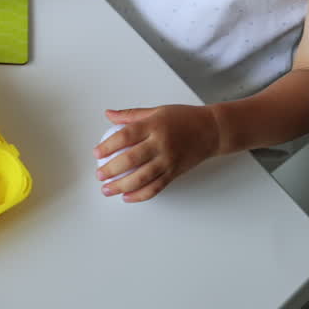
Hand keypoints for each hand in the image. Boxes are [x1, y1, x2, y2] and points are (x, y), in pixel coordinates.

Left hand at [93, 105, 220, 202]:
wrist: (212, 131)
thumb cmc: (183, 118)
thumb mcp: (157, 111)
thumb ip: (131, 115)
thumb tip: (108, 114)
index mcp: (154, 125)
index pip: (125, 136)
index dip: (108, 146)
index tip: (96, 153)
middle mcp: (161, 143)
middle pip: (131, 159)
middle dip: (111, 170)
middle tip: (99, 175)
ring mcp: (169, 160)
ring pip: (142, 178)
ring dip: (121, 186)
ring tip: (107, 190)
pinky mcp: (175, 172)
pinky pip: (156, 187)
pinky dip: (141, 195)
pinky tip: (127, 197)